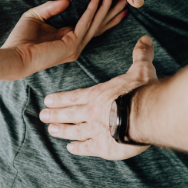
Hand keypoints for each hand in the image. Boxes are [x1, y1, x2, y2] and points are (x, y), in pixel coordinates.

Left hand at [3, 0, 126, 78]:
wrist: (14, 56)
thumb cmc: (20, 39)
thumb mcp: (36, 16)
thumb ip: (52, 7)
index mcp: (68, 38)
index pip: (91, 24)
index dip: (103, 13)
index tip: (113, 0)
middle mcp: (75, 44)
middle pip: (99, 26)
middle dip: (112, 11)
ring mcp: (75, 47)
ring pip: (95, 24)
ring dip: (105, 8)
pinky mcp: (71, 45)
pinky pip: (85, 24)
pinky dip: (91, 11)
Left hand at [40, 36, 157, 159]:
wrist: (145, 115)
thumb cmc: (142, 91)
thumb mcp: (141, 69)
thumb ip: (140, 55)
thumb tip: (145, 39)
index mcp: (98, 95)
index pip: (75, 96)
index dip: (61, 99)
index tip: (48, 100)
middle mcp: (92, 112)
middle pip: (69, 113)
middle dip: (55, 114)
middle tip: (42, 116)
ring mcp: (95, 131)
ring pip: (74, 131)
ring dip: (62, 130)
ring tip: (51, 131)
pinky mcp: (102, 147)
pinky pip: (86, 148)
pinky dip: (78, 148)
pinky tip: (71, 148)